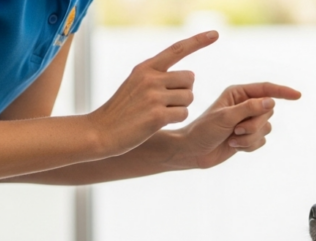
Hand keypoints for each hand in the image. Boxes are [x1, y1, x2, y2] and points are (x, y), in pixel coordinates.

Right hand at [88, 31, 217, 156]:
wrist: (100, 132)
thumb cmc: (122, 110)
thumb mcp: (135, 84)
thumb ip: (158, 76)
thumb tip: (190, 77)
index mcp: (146, 68)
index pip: (177, 49)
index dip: (198, 41)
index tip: (215, 34)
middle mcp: (150, 78)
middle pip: (190, 79)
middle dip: (185, 92)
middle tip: (167, 102)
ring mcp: (153, 96)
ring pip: (189, 98)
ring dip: (180, 107)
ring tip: (160, 113)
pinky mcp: (157, 116)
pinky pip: (183, 114)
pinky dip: (176, 119)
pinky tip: (159, 122)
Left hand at [171, 82, 301, 168]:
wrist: (192, 151)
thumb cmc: (203, 131)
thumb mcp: (225, 117)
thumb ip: (249, 108)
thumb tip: (271, 101)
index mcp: (238, 93)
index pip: (266, 89)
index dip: (283, 92)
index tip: (297, 96)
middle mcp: (244, 105)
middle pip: (268, 111)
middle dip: (255, 124)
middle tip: (236, 130)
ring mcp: (247, 122)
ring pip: (266, 128)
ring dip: (250, 137)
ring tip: (232, 139)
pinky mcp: (247, 137)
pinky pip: (261, 141)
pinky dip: (249, 146)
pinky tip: (234, 146)